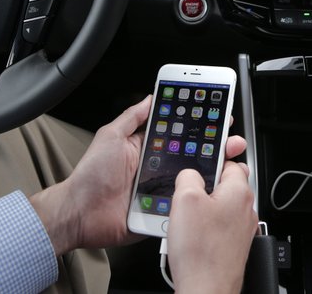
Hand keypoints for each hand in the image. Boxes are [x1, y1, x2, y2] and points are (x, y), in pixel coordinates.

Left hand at [30, 96, 248, 254]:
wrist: (80, 213)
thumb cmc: (91, 176)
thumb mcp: (111, 136)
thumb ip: (132, 117)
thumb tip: (150, 97)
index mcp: (148, 149)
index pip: (179, 135)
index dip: (198, 127)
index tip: (217, 118)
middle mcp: (158, 169)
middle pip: (193, 157)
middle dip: (215, 148)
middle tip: (231, 141)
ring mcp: (162, 191)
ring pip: (194, 182)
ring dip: (213, 175)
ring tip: (229, 164)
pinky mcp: (162, 212)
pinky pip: (185, 206)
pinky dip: (199, 202)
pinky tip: (212, 193)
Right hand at [167, 161, 258, 293]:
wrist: (206, 290)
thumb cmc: (201, 252)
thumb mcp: (185, 199)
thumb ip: (189, 176)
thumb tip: (190, 174)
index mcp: (239, 191)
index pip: (230, 162)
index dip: (212, 161)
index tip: (198, 166)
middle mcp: (246, 209)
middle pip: (225, 185)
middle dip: (205, 187)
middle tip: (186, 198)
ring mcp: (242, 229)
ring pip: (221, 206)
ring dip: (203, 209)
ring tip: (186, 222)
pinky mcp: (234, 245)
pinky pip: (219, 226)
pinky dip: (205, 227)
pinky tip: (191, 238)